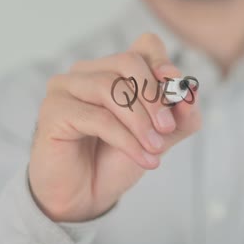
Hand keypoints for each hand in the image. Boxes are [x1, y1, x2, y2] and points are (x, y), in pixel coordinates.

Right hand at [28, 33, 200, 221]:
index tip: (179, 95)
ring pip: (111, 88)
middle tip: (168, 129)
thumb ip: (180, 115)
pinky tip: (143, 158)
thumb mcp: (160, 136)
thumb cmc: (116, 160)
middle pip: (128, 62)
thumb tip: (190, 92)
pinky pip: (98, 118)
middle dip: (155, 96)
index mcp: (113, 69)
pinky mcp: (53, 110)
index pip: (145, 46)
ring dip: (141, 122)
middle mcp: (87, 71)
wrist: (86, 196)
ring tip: (155, 149)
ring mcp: (65, 87)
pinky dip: (127, 140)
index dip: (164, 65)